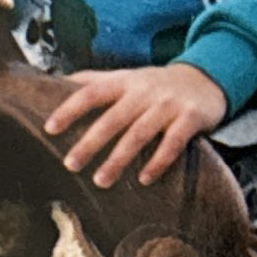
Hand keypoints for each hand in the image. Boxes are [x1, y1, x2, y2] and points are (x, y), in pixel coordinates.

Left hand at [44, 61, 227, 188]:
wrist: (207, 78)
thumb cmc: (157, 84)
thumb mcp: (128, 76)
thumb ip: (96, 80)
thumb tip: (57, 81)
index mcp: (125, 81)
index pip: (92, 92)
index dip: (70, 109)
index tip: (49, 128)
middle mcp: (144, 91)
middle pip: (113, 118)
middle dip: (90, 142)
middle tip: (70, 165)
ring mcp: (168, 104)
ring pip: (139, 133)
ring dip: (119, 159)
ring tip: (101, 181)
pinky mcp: (190, 118)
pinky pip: (173, 143)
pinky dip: (158, 161)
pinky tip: (144, 180)